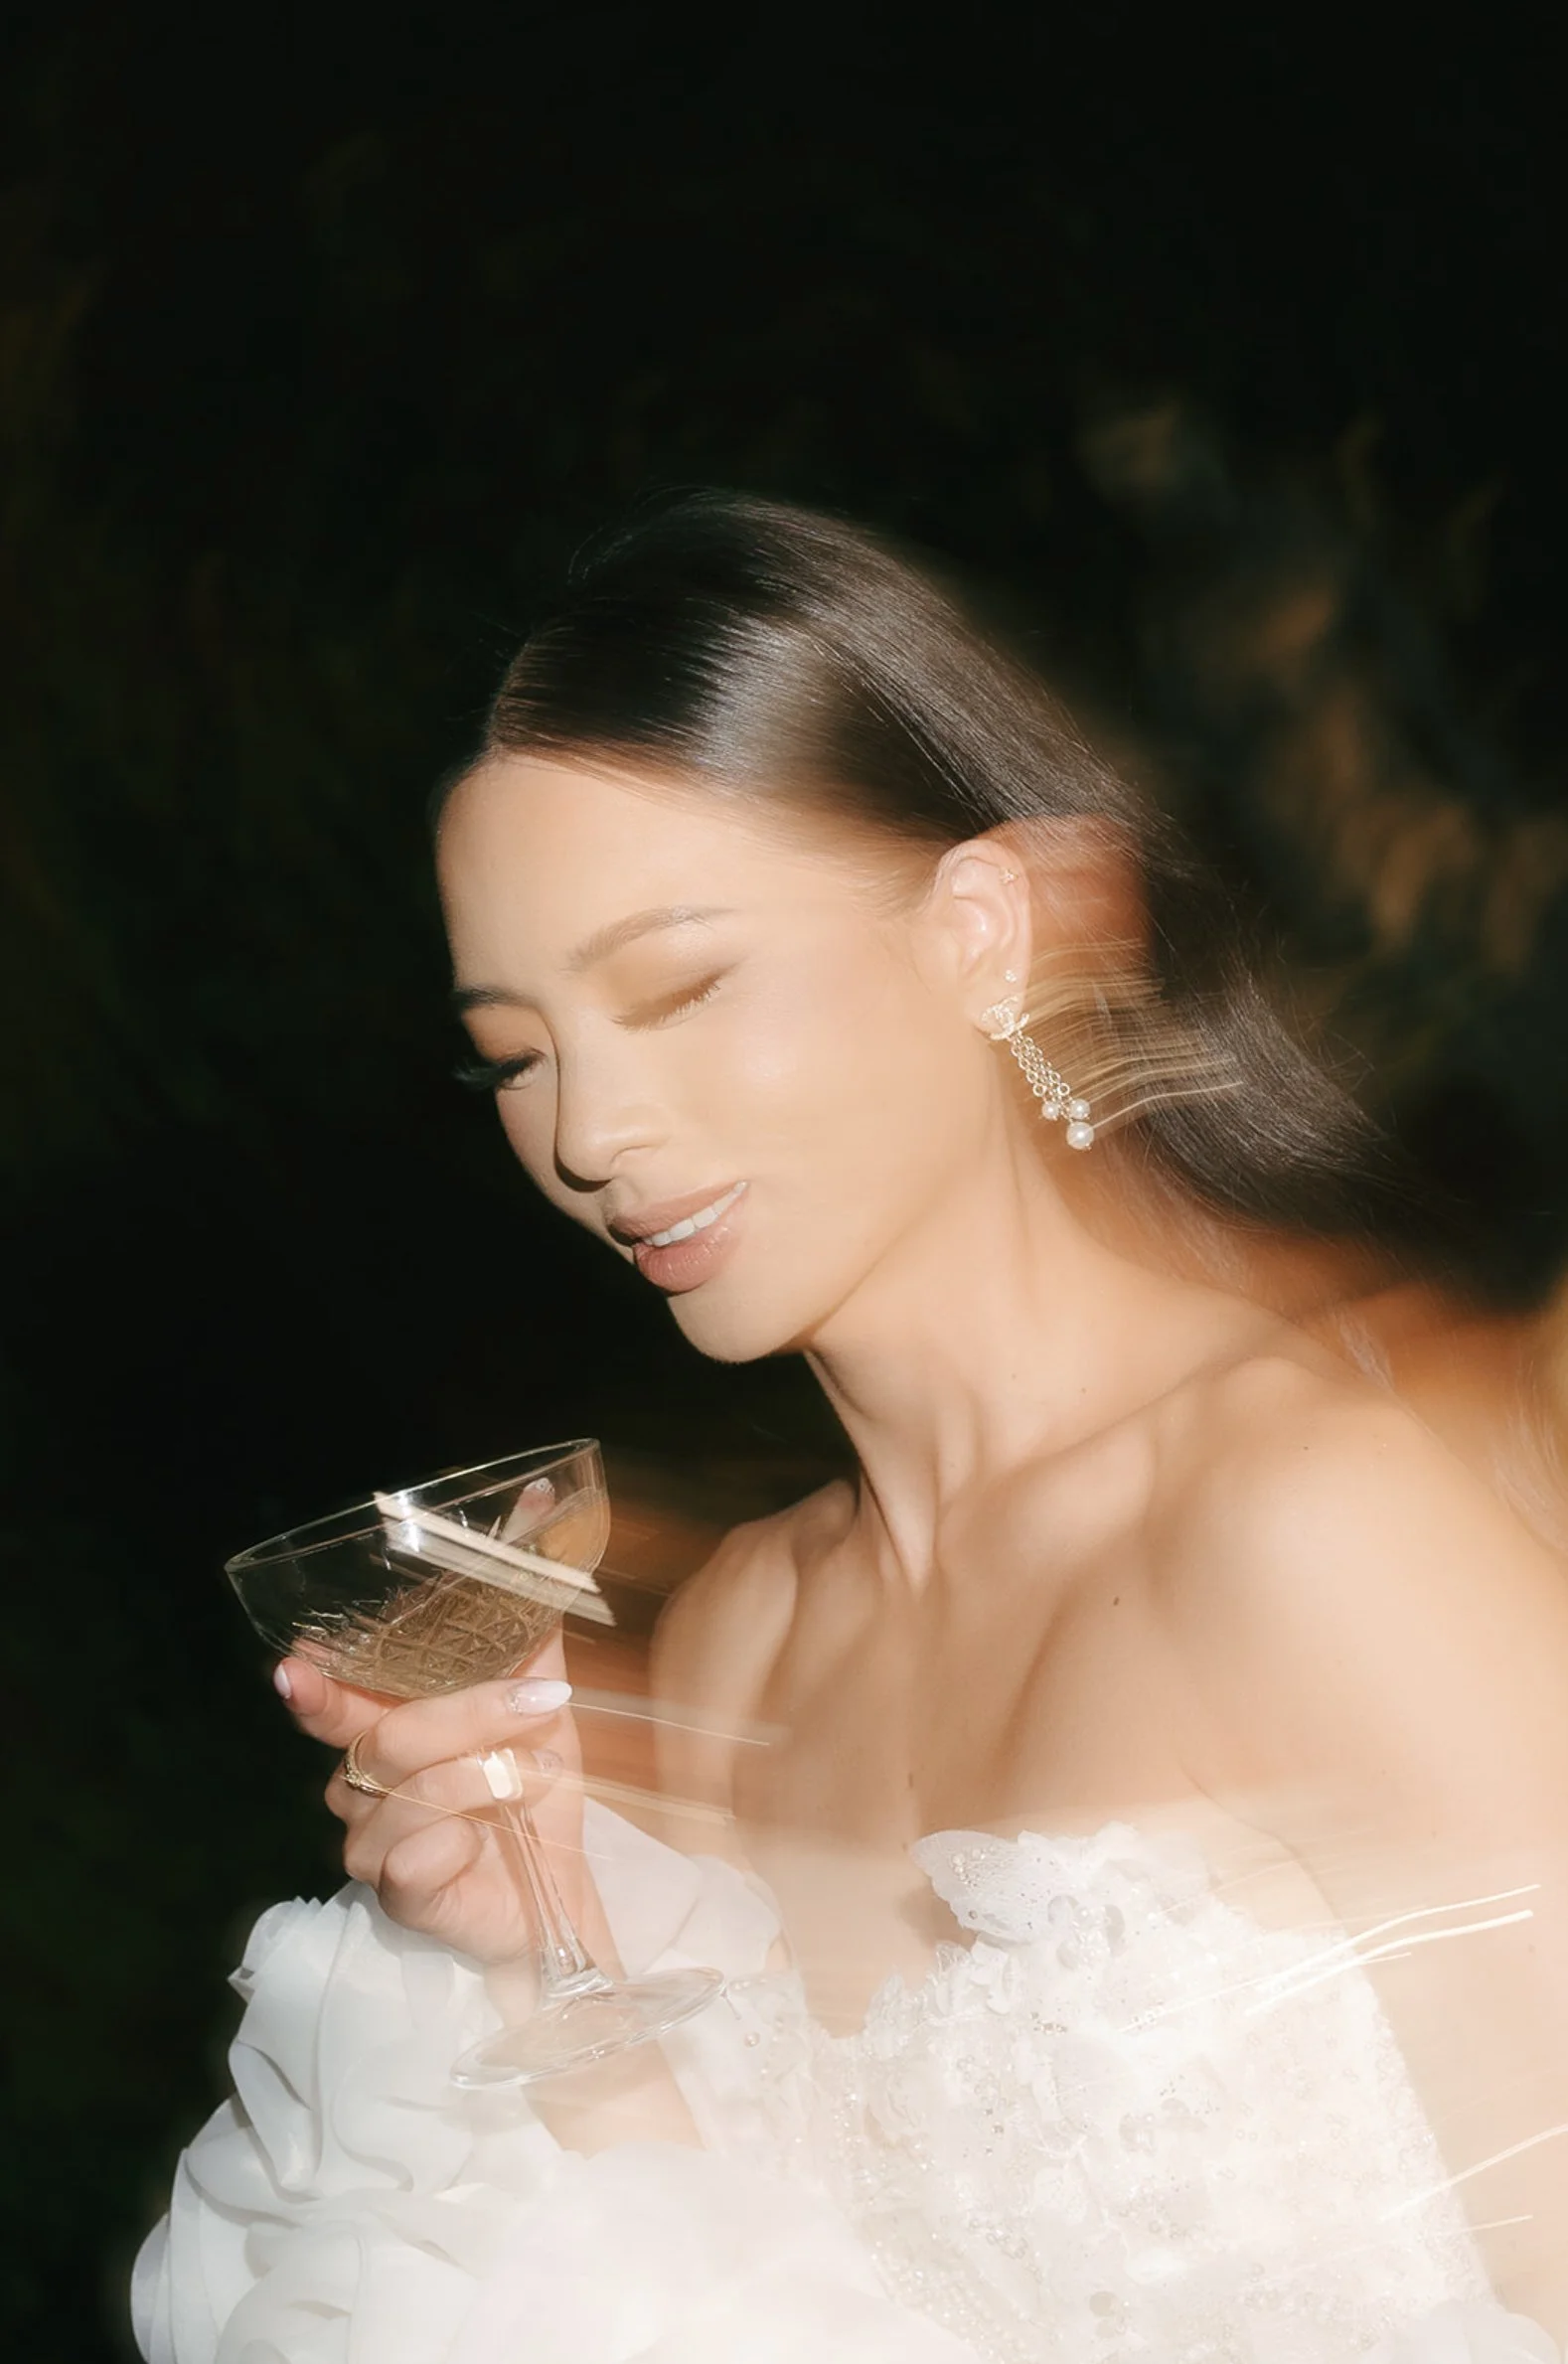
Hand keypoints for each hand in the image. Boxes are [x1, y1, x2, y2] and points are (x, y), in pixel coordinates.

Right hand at [276, 1638, 584, 1963]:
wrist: (558, 1885)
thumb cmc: (533, 1790)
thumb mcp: (541, 1709)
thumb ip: (528, 1647)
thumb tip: (537, 1568)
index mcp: (385, 1733)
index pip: (335, 1705)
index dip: (315, 1687)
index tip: (296, 1664)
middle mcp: (362, 1789)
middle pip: (389, 1738)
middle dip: (472, 1714)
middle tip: (540, 1703)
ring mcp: (373, 1847)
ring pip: (411, 1794)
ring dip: (489, 1777)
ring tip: (539, 1774)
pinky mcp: (398, 1898)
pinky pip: (415, 1859)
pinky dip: (465, 1841)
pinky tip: (485, 1843)